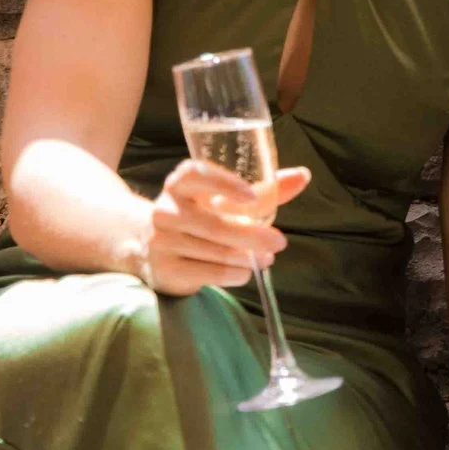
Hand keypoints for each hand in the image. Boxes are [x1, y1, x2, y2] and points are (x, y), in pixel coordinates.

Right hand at [138, 161, 310, 296]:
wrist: (145, 244)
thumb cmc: (198, 213)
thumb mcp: (223, 199)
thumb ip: (263, 190)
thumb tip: (302, 176)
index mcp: (180, 184)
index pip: (196, 175)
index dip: (224, 184)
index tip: (251, 197)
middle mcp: (165, 210)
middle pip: (216, 224)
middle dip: (253, 235)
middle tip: (279, 242)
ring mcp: (161, 242)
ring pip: (216, 251)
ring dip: (248, 258)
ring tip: (266, 259)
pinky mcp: (165, 270)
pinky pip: (209, 273)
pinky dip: (234, 274)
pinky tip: (245, 272)